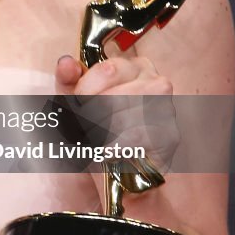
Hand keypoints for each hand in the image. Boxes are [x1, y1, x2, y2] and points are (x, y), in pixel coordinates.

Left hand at [54, 55, 178, 174]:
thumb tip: (65, 63)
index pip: (106, 70)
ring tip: (95, 141)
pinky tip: (108, 152)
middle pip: (112, 94)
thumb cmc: (101, 130)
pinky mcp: (169, 135)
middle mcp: (156, 82)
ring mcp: (165, 108)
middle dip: (89, 115)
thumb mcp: (78, 101)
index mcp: (135, 67)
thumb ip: (69, 79)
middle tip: (83, 128)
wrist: (120, 171)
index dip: (84, 91)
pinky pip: (132, 138)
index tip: (77, 105)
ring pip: (121, 117)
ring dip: (99, 134)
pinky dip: (113, 148)